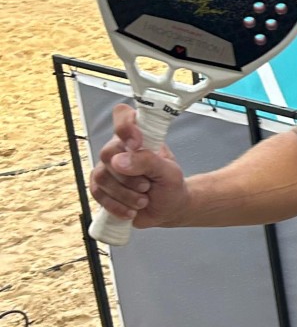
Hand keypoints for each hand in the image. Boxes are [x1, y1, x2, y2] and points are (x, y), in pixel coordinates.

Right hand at [89, 103, 192, 227]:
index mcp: (139, 137)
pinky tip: (131, 211)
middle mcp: (119, 149)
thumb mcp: (169, 172)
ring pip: (102, 176)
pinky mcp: (101, 187)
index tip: (136, 144)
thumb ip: (148, 161)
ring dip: (124, 193)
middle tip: (147, 185)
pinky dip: (115, 205)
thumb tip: (119, 161)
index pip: (123, 115)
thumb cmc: (171, 184)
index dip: (125, 125)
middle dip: (129, 175)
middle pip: (108, 153)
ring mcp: (108, 168)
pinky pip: (97, 193)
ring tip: (143, 200)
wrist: (168, 208)